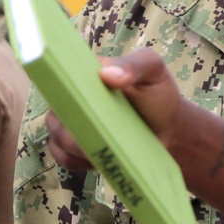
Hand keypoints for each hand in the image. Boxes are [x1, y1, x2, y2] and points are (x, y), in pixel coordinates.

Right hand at [47, 48, 184, 168]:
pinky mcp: (72, 147)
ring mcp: (70, 123)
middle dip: (76, 121)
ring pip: (58, 135)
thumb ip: (135, 64)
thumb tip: (106, 73)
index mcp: (86, 72)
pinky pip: (63, 156)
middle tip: (103, 127)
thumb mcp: (154, 70)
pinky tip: (101, 155)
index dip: (63, 84)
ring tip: (110, 142)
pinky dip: (80, 159)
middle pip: (56, 109)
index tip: (80, 98)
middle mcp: (72, 96)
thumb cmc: (158, 95)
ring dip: (81, 143)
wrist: (167, 130)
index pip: (60, 74)